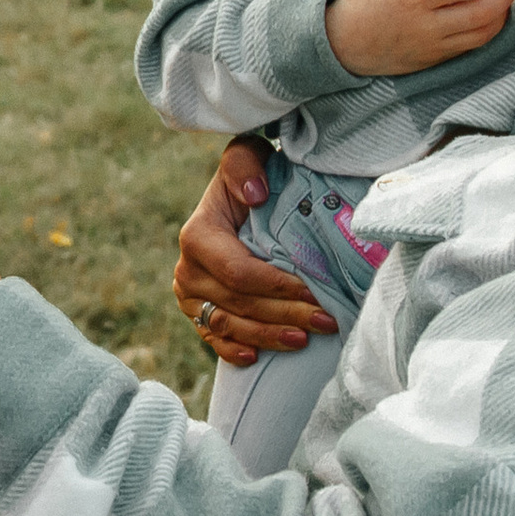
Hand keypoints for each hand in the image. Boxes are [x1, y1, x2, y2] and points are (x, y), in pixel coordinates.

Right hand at [174, 139, 337, 367]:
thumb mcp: (247, 157)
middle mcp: (187, 269)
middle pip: (239, 304)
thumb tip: (255, 196)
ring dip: (268, 337)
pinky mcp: (196, 312)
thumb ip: (245, 165)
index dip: (277, 287)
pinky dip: (233, 351)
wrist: (239, 201)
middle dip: (285, 315)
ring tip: (305, 340)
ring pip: (229, 326)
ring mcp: (189, 295)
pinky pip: (213, 338)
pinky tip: (256, 359)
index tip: (315, 291)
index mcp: (197, 236)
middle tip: (327, 320)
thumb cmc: (252, 179)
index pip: (239, 273)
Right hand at [324, 0, 514, 76]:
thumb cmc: (357, 4)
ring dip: (500, 17)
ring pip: (481, 35)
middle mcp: (426, 25)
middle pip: (481, 14)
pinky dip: (485, 33)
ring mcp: (432, 46)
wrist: (340, 47)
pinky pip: (469, 49)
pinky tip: (487, 19)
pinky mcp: (433, 60)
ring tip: (505, 1)